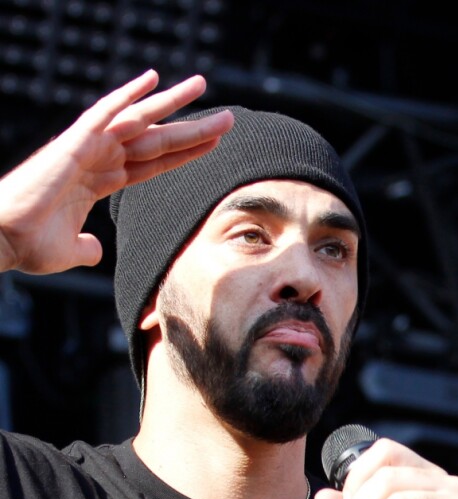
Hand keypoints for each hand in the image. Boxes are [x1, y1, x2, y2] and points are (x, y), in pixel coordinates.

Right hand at [0, 69, 233, 274]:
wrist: (1, 238)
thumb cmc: (29, 243)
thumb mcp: (71, 250)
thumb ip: (88, 248)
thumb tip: (97, 252)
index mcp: (102, 181)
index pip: (155, 164)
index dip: (185, 154)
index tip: (212, 145)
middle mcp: (100, 159)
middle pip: (158, 140)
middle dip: (193, 129)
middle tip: (227, 118)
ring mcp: (89, 148)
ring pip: (141, 121)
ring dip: (172, 104)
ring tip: (202, 85)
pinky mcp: (74, 143)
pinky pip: (105, 112)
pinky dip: (128, 95)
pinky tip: (153, 79)